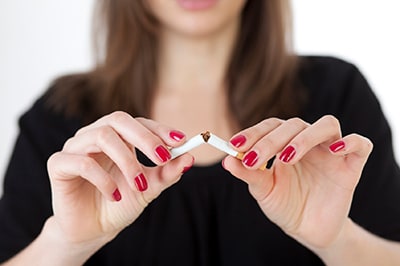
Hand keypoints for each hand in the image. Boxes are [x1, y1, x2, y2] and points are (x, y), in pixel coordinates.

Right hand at [47, 111, 193, 245]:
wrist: (93, 229)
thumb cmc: (121, 202)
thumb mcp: (148, 188)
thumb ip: (166, 172)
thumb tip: (190, 158)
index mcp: (118, 137)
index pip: (139, 122)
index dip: (159, 129)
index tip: (180, 141)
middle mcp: (95, 135)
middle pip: (119, 120)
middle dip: (145, 138)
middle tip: (162, 157)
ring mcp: (75, 147)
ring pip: (102, 137)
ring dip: (126, 161)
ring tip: (138, 185)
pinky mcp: (59, 164)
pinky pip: (82, 162)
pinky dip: (104, 179)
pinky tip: (115, 196)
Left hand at [223, 115, 372, 249]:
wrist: (308, 230)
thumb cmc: (285, 205)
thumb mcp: (264, 191)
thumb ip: (249, 174)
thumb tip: (227, 160)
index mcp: (285, 144)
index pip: (271, 126)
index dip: (253, 132)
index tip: (234, 145)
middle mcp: (308, 142)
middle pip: (294, 124)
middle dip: (271, 140)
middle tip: (253, 158)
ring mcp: (331, 152)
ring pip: (326, 125)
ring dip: (304, 138)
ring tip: (286, 158)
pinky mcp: (352, 166)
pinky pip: (361, 145)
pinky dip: (351, 142)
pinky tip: (335, 150)